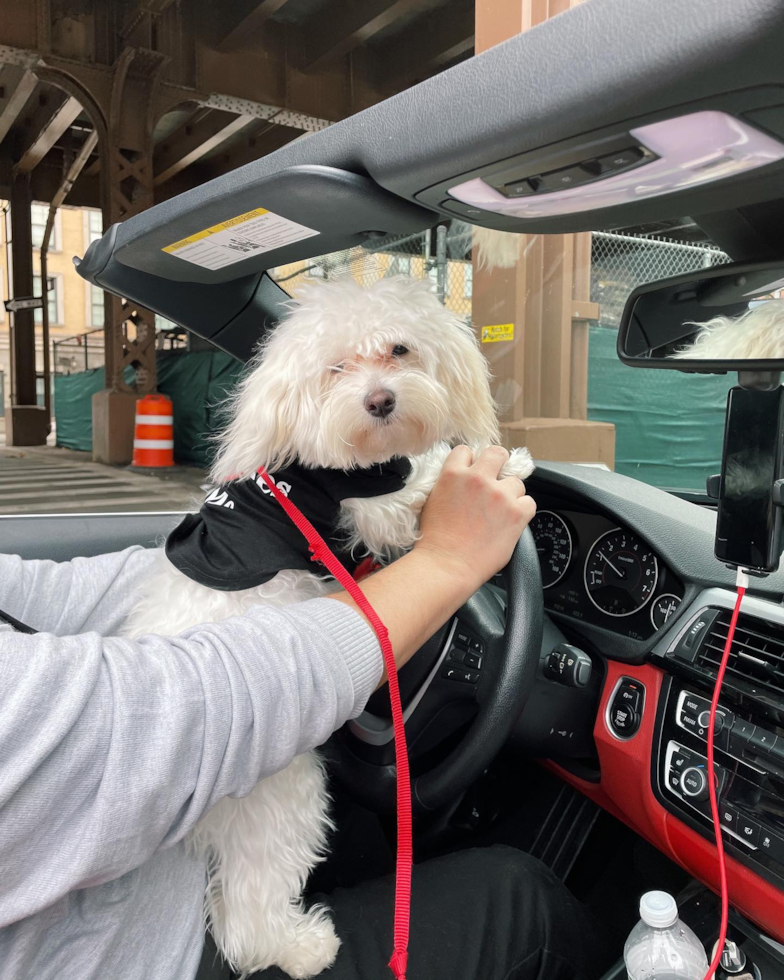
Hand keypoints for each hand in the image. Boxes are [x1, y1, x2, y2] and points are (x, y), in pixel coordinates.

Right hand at [415, 445, 535, 592]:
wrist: (447, 565)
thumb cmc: (435, 540)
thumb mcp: (433, 500)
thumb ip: (450, 484)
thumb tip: (461, 479)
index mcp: (453, 474)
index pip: (466, 450)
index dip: (470, 462)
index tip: (473, 471)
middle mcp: (478, 479)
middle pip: (497, 453)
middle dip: (498, 463)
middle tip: (496, 479)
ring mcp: (500, 495)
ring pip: (516, 482)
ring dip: (510, 494)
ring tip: (500, 511)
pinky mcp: (516, 513)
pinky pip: (529, 502)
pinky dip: (522, 511)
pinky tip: (510, 521)